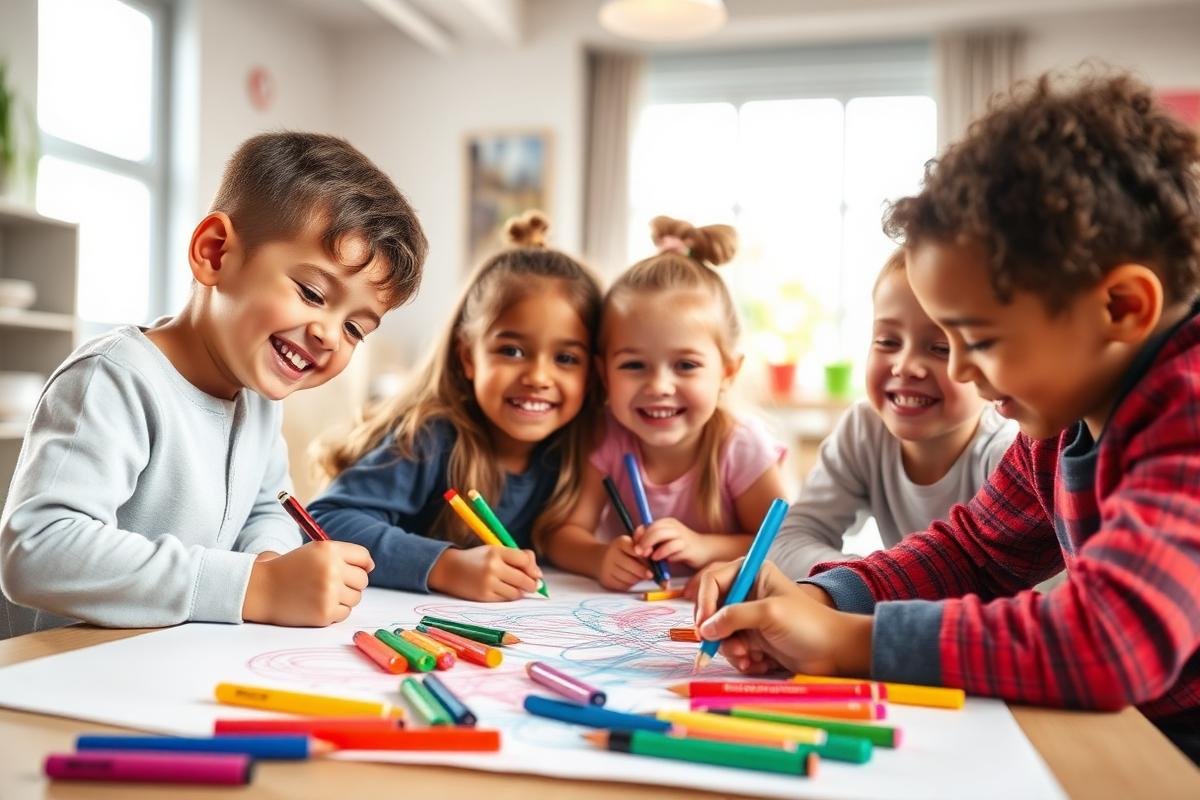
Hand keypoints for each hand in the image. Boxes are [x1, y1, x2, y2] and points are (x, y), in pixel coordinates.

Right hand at [243, 540, 373, 625]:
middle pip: (362, 580)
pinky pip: (345, 613)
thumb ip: (342, 555)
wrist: (261, 590)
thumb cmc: (289, 570)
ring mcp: (328, 592)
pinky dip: (335, 612)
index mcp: (329, 550)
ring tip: (322, 594)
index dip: (362, 565)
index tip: (358, 570)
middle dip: (352, 583)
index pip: (363, 557)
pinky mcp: (324, 613)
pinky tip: (317, 605)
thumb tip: (370, 567)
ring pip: (355, 598)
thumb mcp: (314, 551)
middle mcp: (331, 569)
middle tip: (333, 585)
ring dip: (343, 598)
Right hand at [428, 546, 541, 601]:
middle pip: (525, 579)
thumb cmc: (478, 559)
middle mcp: (492, 566)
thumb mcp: (495, 550)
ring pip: (517, 592)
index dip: (533, 568)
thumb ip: (518, 556)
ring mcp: (488, 583)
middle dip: (532, 584)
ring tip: (513, 587)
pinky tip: (502, 591)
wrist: (449, 569)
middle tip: (533, 586)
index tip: (536, 574)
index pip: (525, 560)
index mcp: (496, 551)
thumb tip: (538, 574)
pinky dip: (508, 597)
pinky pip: (505, 600)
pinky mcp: (483, 596)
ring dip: (519, 592)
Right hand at [597, 535, 651, 590]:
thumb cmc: (621, 551)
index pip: (634, 549)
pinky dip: (631, 584)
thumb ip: (642, 544)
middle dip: (644, 571)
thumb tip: (650, 550)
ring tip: (640, 576)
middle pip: (633, 566)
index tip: (651, 559)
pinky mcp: (606, 580)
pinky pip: (624, 586)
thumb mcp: (630, 543)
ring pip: (630, 578)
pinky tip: (631, 579)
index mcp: (619, 542)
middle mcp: (611, 554)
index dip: (644, 555)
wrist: (599, 559)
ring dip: (638, 579)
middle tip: (651, 573)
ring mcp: (607, 568)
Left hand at [634, 517, 708, 567]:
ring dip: (652, 547)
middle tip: (639, 553)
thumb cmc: (681, 548)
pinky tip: (665, 560)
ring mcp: (681, 534)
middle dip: (644, 541)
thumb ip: (653, 543)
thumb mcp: (665, 544)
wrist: (705, 552)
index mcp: (667, 523)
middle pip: (653, 529)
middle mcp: (673, 526)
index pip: (647, 525)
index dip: (639, 536)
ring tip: (651, 557)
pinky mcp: (687, 546)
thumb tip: (637, 547)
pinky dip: (664, 554)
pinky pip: (672, 547)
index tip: (635, 547)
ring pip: (661, 535)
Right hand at [693, 560, 870, 675]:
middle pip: (712, 609)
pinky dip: (741, 658)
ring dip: (731, 649)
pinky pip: (732, 648)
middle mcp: (748, 593)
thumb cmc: (808, 625)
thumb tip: (705, 629)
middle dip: (718, 632)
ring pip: (720, 633)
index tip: (704, 627)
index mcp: (753, 574)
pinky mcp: (754, 639)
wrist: (835, 652)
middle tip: (730, 647)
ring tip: (750, 657)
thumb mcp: (769, 614)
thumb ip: (734, 616)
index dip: (704, 603)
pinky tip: (758, 663)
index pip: (713, 581)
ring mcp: (750, 617)